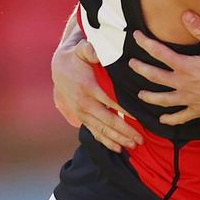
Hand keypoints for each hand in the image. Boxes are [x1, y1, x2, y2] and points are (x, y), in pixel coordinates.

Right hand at [51, 38, 140, 152]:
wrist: (58, 67)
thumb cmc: (75, 58)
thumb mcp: (81, 50)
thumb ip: (89, 50)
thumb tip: (95, 50)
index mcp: (88, 88)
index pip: (111, 102)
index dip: (125, 110)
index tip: (140, 118)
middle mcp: (84, 104)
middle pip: (108, 121)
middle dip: (125, 131)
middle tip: (141, 139)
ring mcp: (82, 113)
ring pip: (102, 130)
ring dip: (118, 139)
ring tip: (134, 146)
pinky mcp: (82, 118)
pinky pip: (95, 132)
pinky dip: (107, 142)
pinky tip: (119, 149)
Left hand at [129, 13, 199, 124]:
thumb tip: (186, 14)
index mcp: (185, 66)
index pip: (159, 52)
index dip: (145, 43)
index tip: (136, 36)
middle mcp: (182, 84)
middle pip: (155, 76)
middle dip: (141, 69)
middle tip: (132, 64)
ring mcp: (188, 99)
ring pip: (163, 99)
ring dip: (149, 96)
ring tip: (140, 94)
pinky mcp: (197, 110)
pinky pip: (180, 116)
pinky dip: (170, 118)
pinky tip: (163, 119)